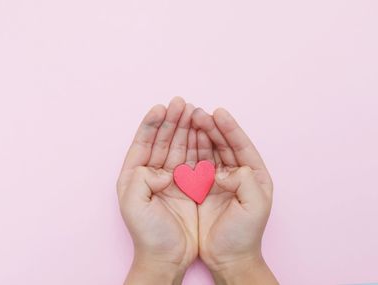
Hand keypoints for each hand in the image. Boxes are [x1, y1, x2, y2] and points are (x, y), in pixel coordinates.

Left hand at [117, 97, 197, 284]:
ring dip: (185, 129)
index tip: (161, 108)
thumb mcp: (133, 205)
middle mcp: (151, 174)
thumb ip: (141, 179)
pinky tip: (202, 132)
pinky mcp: (188, 186)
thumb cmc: (148, 234)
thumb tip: (163, 170)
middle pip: (162, 141)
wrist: (168, 257)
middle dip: (171, 121)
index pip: (143, 143)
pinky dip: (197, 146)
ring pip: (178, 147)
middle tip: (181, 103)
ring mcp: (171, 179)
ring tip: (193, 111)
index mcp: (134, 176)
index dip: (151, 124)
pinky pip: (193, 160)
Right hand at [192, 108, 277, 283]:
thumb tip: (223, 170)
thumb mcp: (254, 207)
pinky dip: (190, 151)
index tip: (218, 113)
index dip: (230, 128)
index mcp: (254, 175)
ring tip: (189, 119)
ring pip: (209, 151)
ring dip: (199, 135)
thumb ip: (244, 182)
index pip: (241, 145)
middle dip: (211, 127)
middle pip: (223, 144)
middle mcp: (237, 174)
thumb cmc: (244, 235)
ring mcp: (219, 180)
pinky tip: (183, 140)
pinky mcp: (203, 188)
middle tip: (197, 113)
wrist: (228, 258)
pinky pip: (196, 164)